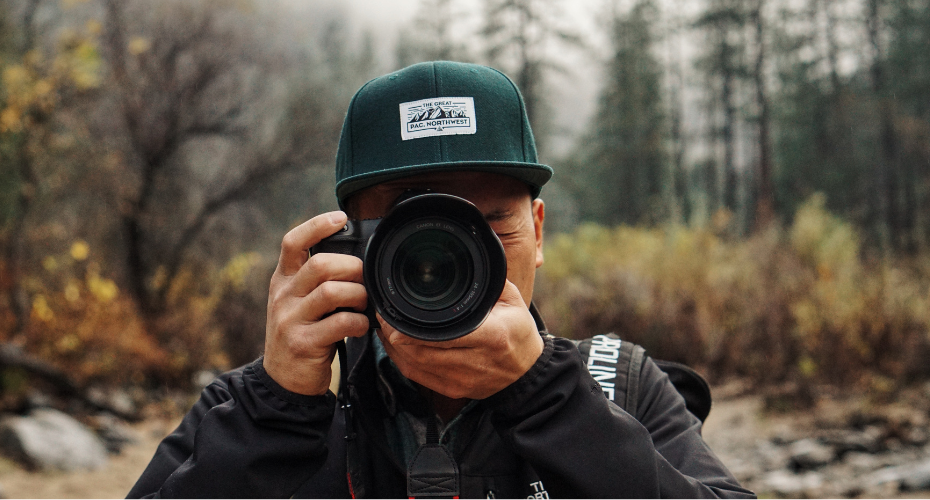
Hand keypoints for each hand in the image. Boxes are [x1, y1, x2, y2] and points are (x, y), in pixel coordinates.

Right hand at [263, 211, 369, 395]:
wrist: (283, 379)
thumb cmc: (302, 333)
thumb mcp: (299, 302)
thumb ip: (317, 281)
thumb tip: (356, 260)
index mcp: (283, 280)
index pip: (292, 242)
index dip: (316, 225)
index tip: (341, 217)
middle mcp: (283, 296)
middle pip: (320, 264)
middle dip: (352, 267)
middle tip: (365, 279)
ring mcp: (290, 320)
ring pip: (331, 292)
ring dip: (358, 295)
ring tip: (364, 304)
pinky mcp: (303, 343)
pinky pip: (340, 323)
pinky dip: (358, 322)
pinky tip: (360, 327)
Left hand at [377, 280, 544, 399]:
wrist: (528, 375)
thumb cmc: (519, 334)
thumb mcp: (512, 302)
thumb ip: (488, 283)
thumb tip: (465, 261)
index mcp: (490, 335)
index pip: (438, 333)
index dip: (407, 323)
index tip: (394, 309)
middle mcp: (474, 360)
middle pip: (418, 349)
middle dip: (394, 332)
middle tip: (384, 315)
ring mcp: (461, 379)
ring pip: (412, 364)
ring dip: (393, 347)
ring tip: (386, 328)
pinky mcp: (452, 389)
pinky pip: (417, 376)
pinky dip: (401, 361)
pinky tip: (396, 347)